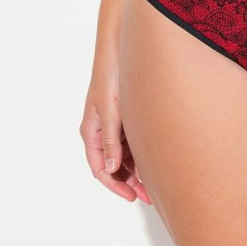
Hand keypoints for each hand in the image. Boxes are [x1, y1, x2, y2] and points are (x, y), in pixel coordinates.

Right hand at [80, 55, 150, 203]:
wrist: (119, 48)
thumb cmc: (111, 75)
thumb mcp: (111, 108)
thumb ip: (111, 138)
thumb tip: (112, 168)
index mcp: (91, 131)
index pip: (100, 168)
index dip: (115, 185)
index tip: (131, 196)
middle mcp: (101, 130)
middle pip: (113, 165)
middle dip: (129, 182)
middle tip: (148, 196)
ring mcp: (113, 124)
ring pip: (123, 155)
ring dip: (136, 170)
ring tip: (154, 183)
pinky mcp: (124, 116)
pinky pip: (131, 141)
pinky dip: (140, 154)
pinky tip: (154, 160)